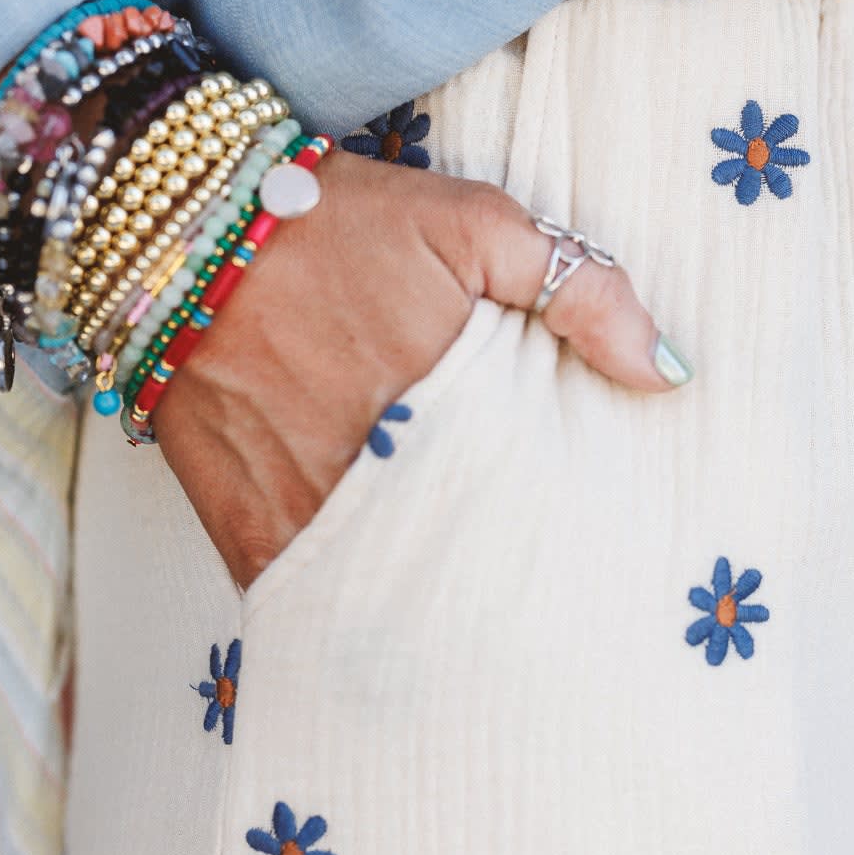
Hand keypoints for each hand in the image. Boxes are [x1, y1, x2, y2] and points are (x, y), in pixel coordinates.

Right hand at [153, 147, 689, 588]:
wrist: (185, 230)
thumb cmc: (341, 223)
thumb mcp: (476, 223)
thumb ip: (581, 290)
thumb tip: (668, 376)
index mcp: (452, 407)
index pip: (536, 507)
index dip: (571, 536)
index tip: (600, 554)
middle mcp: (381, 474)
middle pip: (473, 568)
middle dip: (514, 589)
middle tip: (558, 611)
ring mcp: (310, 514)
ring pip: (400, 598)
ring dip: (441, 609)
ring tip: (488, 631)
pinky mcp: (250, 536)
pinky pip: (315, 604)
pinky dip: (354, 615)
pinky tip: (396, 624)